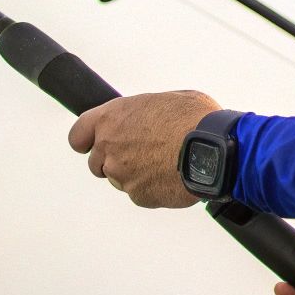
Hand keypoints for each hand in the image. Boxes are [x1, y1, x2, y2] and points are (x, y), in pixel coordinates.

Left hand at [67, 90, 219, 207]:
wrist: (216, 149)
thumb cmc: (196, 121)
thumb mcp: (171, 99)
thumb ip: (147, 111)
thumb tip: (150, 117)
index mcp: (112, 118)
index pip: (78, 134)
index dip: (86, 140)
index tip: (91, 143)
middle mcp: (109, 147)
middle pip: (97, 162)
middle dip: (116, 159)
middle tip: (142, 153)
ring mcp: (121, 174)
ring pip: (120, 179)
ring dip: (136, 174)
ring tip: (164, 163)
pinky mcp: (138, 195)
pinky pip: (140, 193)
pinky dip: (153, 187)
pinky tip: (172, 175)